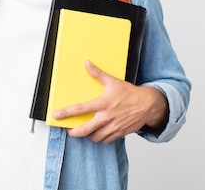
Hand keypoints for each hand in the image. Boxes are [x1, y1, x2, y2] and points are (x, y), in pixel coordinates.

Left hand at [53, 60, 167, 143]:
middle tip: (70, 131)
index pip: (81, 109)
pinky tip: (100, 132)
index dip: (67, 112)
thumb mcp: (113, 82)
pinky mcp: (120, 133)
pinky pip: (106, 140)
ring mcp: (113, 127)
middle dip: (75, 133)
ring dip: (89, 135)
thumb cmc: (130, 93)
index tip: (56, 115)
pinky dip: (101, 138)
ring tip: (86, 131)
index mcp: (103, 103)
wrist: (148, 104)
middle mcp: (107, 117)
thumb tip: (87, 64)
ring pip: (95, 137)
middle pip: (85, 130)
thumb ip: (98, 74)